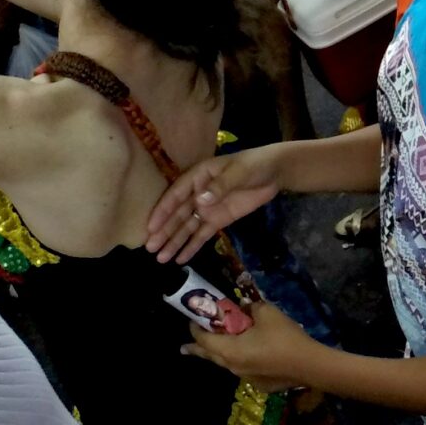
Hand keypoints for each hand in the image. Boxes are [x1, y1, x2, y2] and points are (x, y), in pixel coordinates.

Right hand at [144, 142, 284, 264]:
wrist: (275, 172)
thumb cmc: (254, 165)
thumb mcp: (239, 172)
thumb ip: (220, 186)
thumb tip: (200, 200)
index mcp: (198, 177)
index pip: (176, 195)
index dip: (163, 210)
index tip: (151, 226)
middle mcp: (197, 194)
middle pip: (178, 214)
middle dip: (164, 231)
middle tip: (150, 248)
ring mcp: (207, 208)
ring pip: (187, 227)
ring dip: (174, 242)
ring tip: (160, 259)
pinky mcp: (218, 219)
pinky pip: (202, 234)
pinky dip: (192, 246)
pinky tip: (180, 259)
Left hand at [181, 298, 322, 394]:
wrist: (309, 364)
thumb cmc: (284, 337)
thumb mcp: (267, 313)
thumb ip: (251, 308)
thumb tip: (245, 306)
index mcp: (229, 350)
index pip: (203, 339)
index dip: (195, 328)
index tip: (193, 320)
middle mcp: (232, 366)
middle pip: (208, 356)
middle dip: (195, 349)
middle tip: (184, 348)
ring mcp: (245, 377)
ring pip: (227, 363)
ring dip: (220, 354)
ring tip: (220, 348)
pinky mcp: (260, 384)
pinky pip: (245, 370)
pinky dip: (242, 360)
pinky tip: (255, 356)